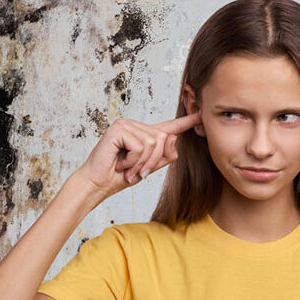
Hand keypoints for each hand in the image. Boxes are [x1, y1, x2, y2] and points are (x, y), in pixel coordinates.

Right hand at [77, 112, 201, 200]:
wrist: (97, 184)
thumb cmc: (119, 176)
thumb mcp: (148, 168)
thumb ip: (164, 156)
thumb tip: (173, 137)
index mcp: (144, 134)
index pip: (168, 126)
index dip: (186, 121)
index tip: (201, 114)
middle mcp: (135, 125)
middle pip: (162, 139)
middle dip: (152, 161)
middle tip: (136, 172)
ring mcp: (126, 124)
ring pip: (152, 143)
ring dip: (141, 163)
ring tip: (127, 168)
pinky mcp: (118, 128)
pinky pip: (140, 146)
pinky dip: (132, 160)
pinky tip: (120, 163)